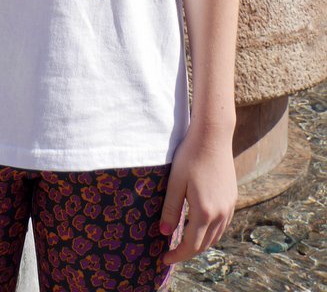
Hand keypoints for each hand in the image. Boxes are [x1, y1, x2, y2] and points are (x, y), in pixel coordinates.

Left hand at [160, 127, 236, 264]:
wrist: (213, 136)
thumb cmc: (190, 156)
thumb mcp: (175, 182)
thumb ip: (170, 209)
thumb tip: (164, 232)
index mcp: (205, 212)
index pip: (191, 245)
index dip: (178, 255)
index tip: (165, 259)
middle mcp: (220, 213)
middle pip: (205, 244)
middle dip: (188, 252)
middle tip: (172, 252)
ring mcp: (229, 206)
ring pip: (216, 236)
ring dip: (201, 243)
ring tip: (184, 242)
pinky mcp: (232, 198)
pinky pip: (223, 224)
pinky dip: (211, 232)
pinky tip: (200, 226)